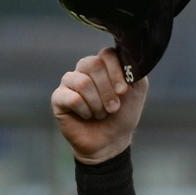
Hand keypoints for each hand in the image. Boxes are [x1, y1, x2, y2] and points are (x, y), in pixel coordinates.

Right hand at [51, 48, 148, 163]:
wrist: (110, 141)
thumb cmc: (123, 114)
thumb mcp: (137, 90)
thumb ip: (134, 70)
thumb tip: (126, 58)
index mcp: (104, 64)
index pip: (106, 54)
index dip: (116, 72)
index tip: (123, 92)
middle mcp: (84, 69)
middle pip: (93, 65)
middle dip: (107, 91)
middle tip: (113, 108)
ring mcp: (69, 81)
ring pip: (83, 82)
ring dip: (97, 104)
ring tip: (100, 114)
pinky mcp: (58, 97)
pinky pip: (72, 98)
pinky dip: (85, 111)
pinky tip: (86, 116)